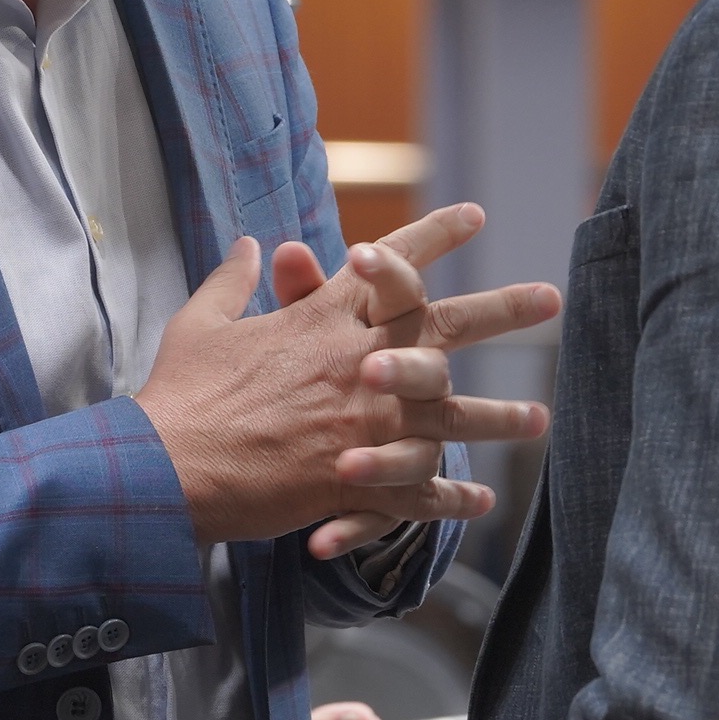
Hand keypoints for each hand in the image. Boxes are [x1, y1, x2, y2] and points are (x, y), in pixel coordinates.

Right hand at [135, 203, 556, 547]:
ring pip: (451, 415)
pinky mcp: (356, 480)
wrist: (170, 467)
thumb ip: (233, 282)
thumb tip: (249, 244)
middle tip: (549, 298)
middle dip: (503, 310)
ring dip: (499, 417)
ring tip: (540, 418)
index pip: (392, 265)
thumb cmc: (182, 393)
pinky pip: (419, 491)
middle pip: (446, 328)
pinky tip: (480, 503)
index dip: (434, 235)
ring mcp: (364, 423)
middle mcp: (358, 363)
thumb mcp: (201, 322)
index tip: (474, 216)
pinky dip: (451, 500)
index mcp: (323, 319)